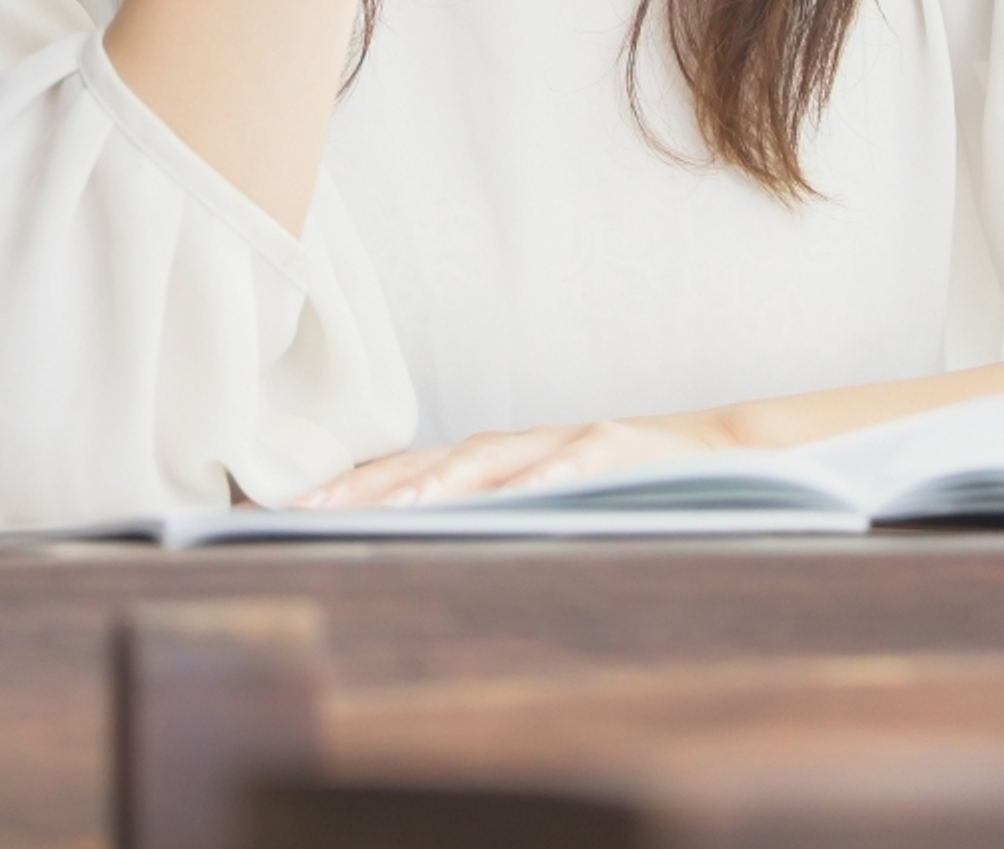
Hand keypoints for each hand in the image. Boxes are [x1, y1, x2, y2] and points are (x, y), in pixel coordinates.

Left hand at [293, 409, 742, 509]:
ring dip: (444, 481)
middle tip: (311, 514)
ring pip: (491, 460)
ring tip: (402, 507)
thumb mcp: (542, 507)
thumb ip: (483, 525)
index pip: (403, 473)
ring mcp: (563, 442)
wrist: (715, 451)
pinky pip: (575, 465)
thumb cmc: (613, 487)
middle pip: (427, 461)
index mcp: (490, 464)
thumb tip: (411, 561)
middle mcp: (516, 446)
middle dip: (368, 488)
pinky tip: (524, 495)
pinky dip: (547, 478)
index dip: (348, 491)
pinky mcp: (615, 448)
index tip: (288, 514)